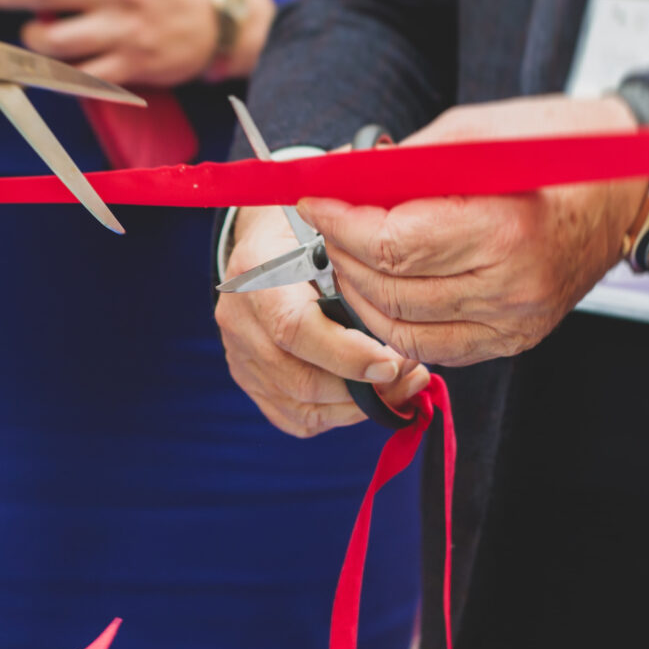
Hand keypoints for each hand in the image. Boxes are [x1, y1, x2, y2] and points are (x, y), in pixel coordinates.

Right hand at [216, 207, 430, 437]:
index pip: (295, 329)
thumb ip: (355, 269)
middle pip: (301, 379)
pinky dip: (337, 415)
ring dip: (358, 407)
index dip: (348, 355)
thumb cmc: (308, 230)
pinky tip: (367, 398)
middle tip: (410, 371)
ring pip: (302, 407)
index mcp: (256, 271)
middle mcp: (239, 319)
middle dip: (364, 388)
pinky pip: (295, 418)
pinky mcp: (249, 380)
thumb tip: (401, 316)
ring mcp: (239, 355)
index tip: (394, 362)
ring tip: (400, 385)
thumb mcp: (331, 231)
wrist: (265, 241)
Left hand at [302, 96, 646, 366]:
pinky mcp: (515, 339)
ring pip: (402, 327)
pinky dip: (394, 322)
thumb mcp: (476, 133)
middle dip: (343, 255)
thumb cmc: (555, 147)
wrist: (625, 187)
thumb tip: (338, 178)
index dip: (341, 225)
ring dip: (360, 292)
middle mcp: (511, 286)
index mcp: (505, 228)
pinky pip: (433, 347)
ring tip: (347, 255)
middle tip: (326, 225)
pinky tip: (382, 290)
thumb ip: (402, 164)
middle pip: (391, 289)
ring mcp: (515, 321)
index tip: (313, 201)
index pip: (392, 244)